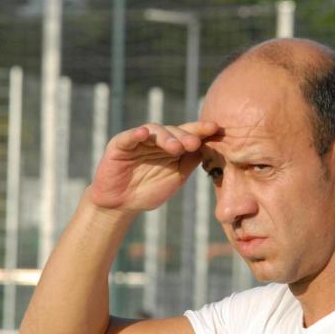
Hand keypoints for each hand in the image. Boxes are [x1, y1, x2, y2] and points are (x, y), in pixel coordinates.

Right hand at [89, 121, 218, 211]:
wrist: (122, 205)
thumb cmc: (149, 190)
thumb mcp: (176, 177)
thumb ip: (190, 162)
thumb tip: (210, 147)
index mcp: (171, 145)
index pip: (187, 134)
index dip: (200, 130)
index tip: (215, 128)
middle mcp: (156, 139)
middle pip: (173, 130)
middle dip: (185, 136)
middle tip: (194, 143)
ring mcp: (138, 140)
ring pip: (153, 131)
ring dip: (166, 137)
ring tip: (176, 148)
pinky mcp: (119, 145)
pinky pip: (128, 137)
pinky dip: (135, 135)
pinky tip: (144, 134)